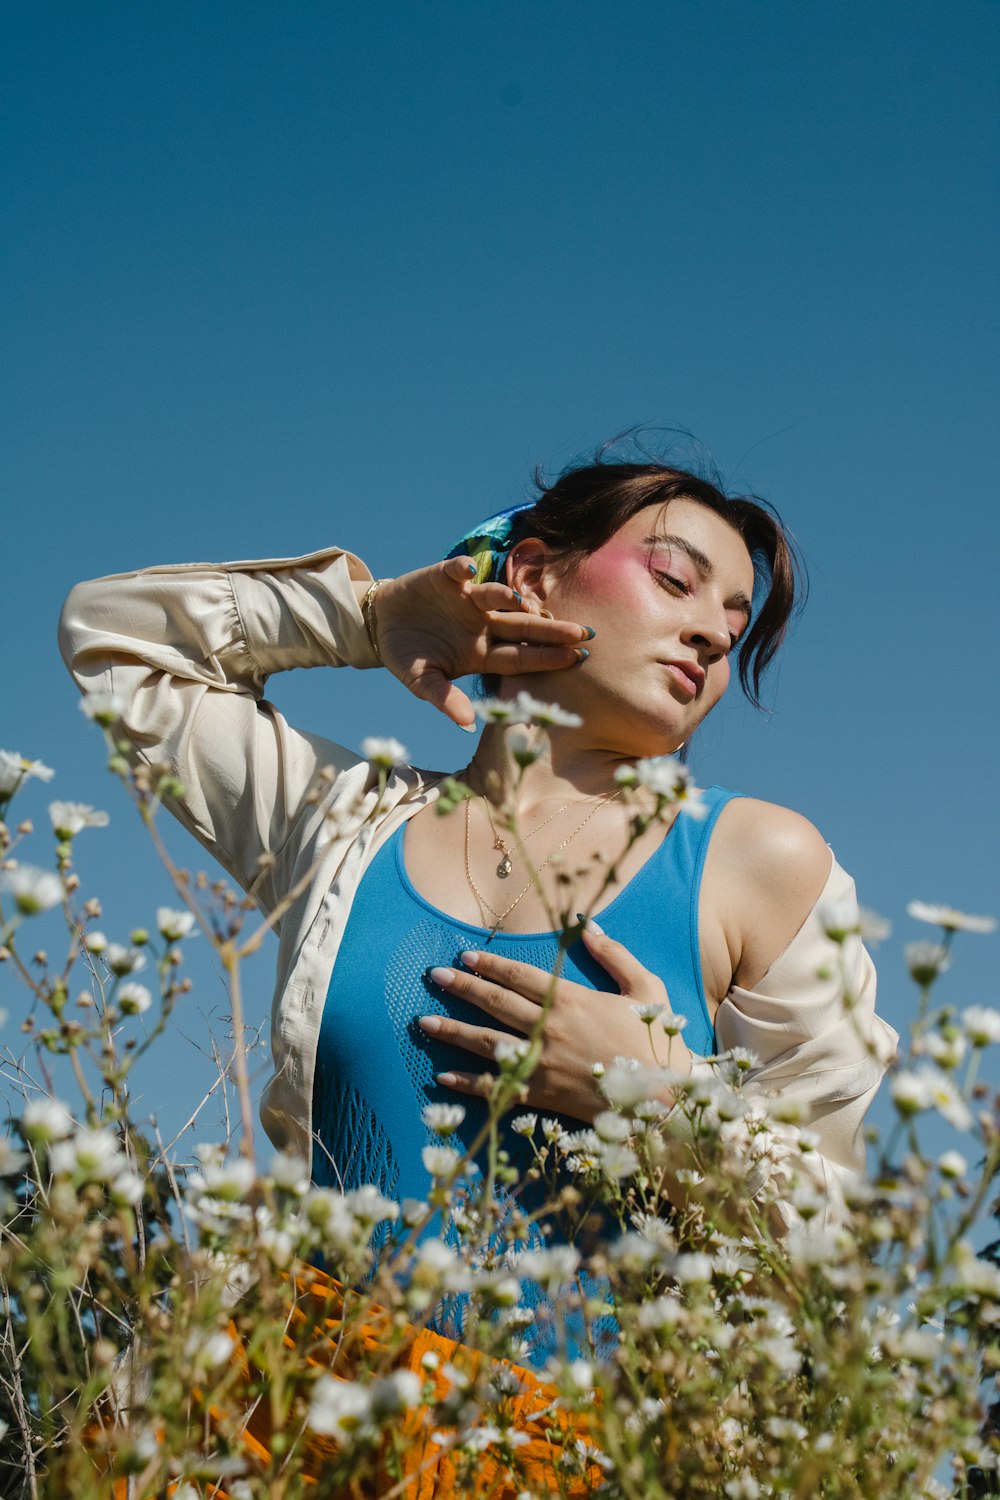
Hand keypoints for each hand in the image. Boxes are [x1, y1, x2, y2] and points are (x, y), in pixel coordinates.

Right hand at [372, 555, 591, 728]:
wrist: (382, 625)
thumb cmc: (408, 657)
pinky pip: (456, 571)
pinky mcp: (444, 578)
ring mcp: (465, 600)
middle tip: (584, 632)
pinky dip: (461, 568)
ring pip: (492, 596)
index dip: (547, 658)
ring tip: (518, 600)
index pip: (520, 657)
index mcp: (481, 654)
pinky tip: (469, 569)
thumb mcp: (421, 682)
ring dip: (505, 596)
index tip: (576, 659)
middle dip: (550, 629)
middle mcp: (482, 625)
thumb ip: (444, 699)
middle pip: (521, 627)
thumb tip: (468, 724)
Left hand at [418, 923, 692, 1122]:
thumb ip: (614, 954)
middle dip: (462, 988)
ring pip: (487, 1042)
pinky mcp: (541, 1096)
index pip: (520, 976)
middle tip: (434, 976)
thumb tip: (585, 923)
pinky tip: (442, 1075)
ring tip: (424, 1022)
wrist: (664, 1101)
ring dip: (453, 1031)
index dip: (490, 964)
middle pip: (495, 1004)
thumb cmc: (657, 1041)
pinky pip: (496, 1088)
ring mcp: (542, 1064)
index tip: (466, 955)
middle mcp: (550, 1029)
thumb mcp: (646, 987)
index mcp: (572, 1001)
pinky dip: (467, 1082)